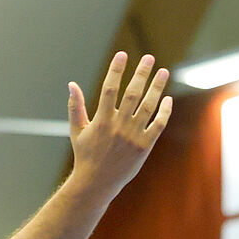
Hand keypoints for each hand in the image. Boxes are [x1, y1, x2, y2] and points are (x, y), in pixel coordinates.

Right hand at [67, 52, 171, 200]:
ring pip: (148, 107)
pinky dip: (164, 112)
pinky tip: (167, 100)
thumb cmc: (85, 156)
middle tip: (149, 57)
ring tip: (163, 72)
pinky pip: (158, 126)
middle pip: (133, 93)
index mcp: (102, 119)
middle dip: (141, 73)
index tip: (122, 54)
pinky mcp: (144, 147)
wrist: (97, 183)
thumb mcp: (77, 130)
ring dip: (157, 88)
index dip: (116, 70)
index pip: (110, 88)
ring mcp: (133, 136)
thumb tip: (71, 84)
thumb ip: (75, 106)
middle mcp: (119, 126)